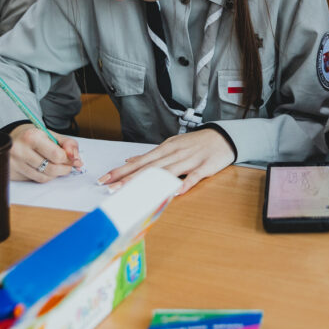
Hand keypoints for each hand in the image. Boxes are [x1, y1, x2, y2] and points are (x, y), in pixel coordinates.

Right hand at [9, 123, 82, 181]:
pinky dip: (45, 176)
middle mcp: (20, 150)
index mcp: (32, 137)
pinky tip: (44, 168)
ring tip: (55, 165)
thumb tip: (76, 158)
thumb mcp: (52, 135)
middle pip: (52, 169)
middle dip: (65, 168)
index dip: (69, 159)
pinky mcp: (13, 174)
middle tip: (68, 165)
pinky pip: (36, 180)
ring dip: (55, 174)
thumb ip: (68, 144)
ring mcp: (15, 164)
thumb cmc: (35, 138)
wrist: (13, 141)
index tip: (74, 159)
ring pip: (45, 177)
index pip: (57, 155)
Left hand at [98, 128, 234, 194]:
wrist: (223, 136)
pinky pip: (194, 176)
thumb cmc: (196, 143)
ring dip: (151, 181)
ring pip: (167, 171)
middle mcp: (174, 154)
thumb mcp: (171, 145)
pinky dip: (186, 183)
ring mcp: (190, 160)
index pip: (140, 161)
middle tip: (112, 187)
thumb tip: (130, 160)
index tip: (105, 179)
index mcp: (165, 149)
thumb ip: (151, 156)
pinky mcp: (205, 166)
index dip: (122, 171)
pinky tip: (177, 191)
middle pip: (149, 167)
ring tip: (134, 191)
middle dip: (129, 177)